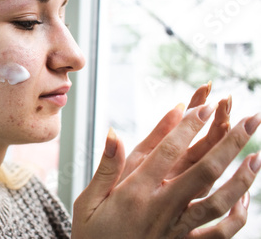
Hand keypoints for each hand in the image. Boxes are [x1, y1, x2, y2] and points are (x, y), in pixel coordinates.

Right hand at [72, 102, 260, 237]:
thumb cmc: (92, 234)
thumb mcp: (88, 201)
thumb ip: (106, 167)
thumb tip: (114, 133)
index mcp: (134, 192)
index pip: (166, 152)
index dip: (188, 127)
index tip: (207, 104)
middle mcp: (160, 208)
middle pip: (203, 171)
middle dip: (230, 143)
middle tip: (252, 119)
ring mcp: (176, 228)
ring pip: (217, 201)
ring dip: (242, 178)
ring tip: (258, 156)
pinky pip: (218, 233)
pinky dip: (236, 217)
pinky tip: (246, 199)